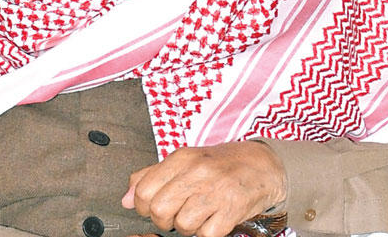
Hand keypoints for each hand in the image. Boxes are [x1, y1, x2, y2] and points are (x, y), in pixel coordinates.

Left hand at [122, 141, 285, 236]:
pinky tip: (213, 219)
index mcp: (181, 158)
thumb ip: (151, 176)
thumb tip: (126, 199)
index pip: (144, 190)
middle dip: (164, 219)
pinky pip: (206, 234)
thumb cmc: (219, 164)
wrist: (261, 165)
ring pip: (183, 225)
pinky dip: (207, 232)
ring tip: (198, 214)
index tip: (155, 206)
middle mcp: (197, 172)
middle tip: (175, 214)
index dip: (144, 206)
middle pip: (160, 209)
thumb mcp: (184, 161)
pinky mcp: (232, 209)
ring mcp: (216, 191)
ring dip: (188, 227)